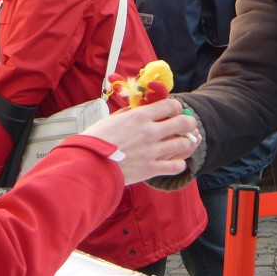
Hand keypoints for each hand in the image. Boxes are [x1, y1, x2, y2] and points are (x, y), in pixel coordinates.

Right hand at [83, 98, 200, 184]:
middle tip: (186, 127)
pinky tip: (174, 162)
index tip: (174, 112)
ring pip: (184, 143)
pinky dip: (179, 164)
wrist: (87, 165)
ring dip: (185, 143)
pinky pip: (177, 166)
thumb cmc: (95, 141)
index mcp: (140, 116)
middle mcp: (150, 132)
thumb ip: (129, 114)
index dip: (177, 108)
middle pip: (184, 123)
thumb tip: (139, 109)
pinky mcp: (151, 169)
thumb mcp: (111, 120)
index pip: (172, 105)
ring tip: (180, 144)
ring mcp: (152, 151)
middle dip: (189, 123)